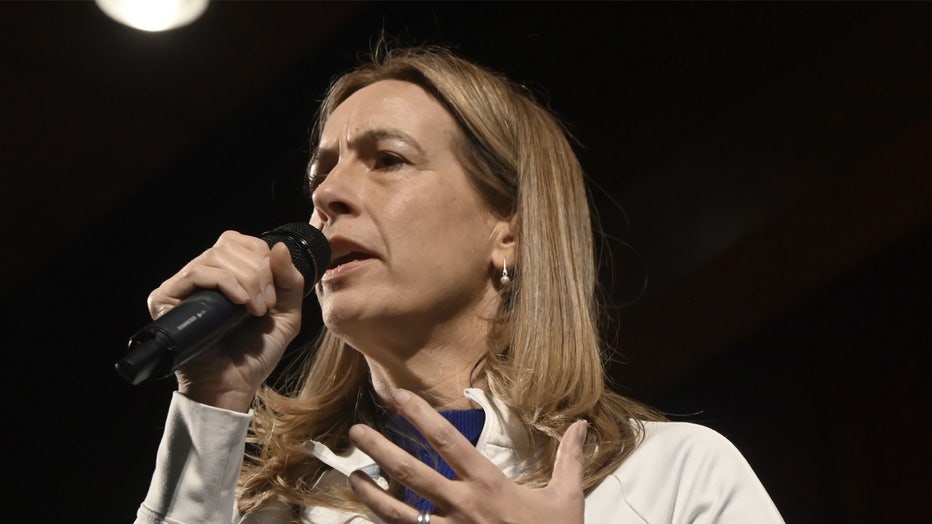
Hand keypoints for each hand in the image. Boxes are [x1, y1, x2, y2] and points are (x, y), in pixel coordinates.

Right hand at [146, 230, 305, 410]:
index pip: (241, 241)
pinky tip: (239, 303)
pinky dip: (224, 282)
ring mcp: (182, 286)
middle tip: (264, 305)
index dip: (263, 260)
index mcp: (227, 274)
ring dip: (245, 280)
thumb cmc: (255, 353)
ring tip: (254, 309)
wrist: (233, 385)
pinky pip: (195, 273)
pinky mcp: (165, 299)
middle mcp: (202, 276)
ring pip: (215, 257)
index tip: (272, 295)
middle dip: (257, 272)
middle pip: (229, 245)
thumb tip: (279, 246)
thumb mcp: (286, 314)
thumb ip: (290, 280)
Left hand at [348, 390, 587, 523]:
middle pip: (411, 472)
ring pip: (397, 513)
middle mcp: (462, 507)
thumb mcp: (568, 501)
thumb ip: (569, 460)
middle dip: (380, 449)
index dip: (419, 414)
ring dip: (371, 493)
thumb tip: (582, 425)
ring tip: (352, 476)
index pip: (447, 440)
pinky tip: (373, 516)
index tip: (398, 395)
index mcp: (489, 486)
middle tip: (355, 432)